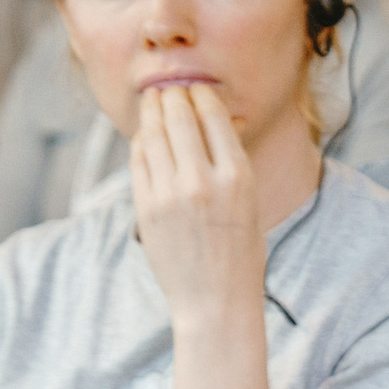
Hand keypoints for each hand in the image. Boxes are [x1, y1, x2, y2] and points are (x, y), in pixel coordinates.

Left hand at [132, 84, 263, 328]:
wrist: (215, 300)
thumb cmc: (240, 253)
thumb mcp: (250, 203)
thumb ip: (229, 164)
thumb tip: (209, 122)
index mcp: (238, 177)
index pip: (213, 116)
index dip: (200, 95)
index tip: (195, 89)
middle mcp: (204, 182)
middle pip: (179, 117)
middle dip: (172, 95)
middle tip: (168, 87)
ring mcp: (170, 195)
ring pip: (153, 134)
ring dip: (152, 112)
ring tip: (153, 101)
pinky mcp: (145, 208)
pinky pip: (138, 160)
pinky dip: (141, 141)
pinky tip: (145, 135)